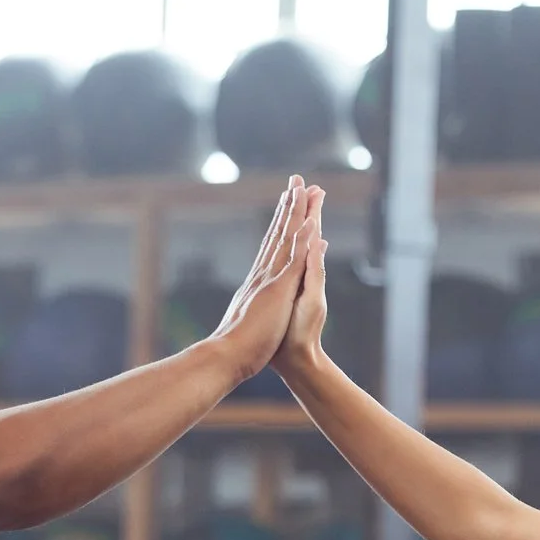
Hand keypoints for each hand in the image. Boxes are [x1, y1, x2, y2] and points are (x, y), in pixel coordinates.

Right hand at [209, 177, 325, 379]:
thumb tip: (262, 290)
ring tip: (302, 187)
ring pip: (287, 238)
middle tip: (296, 181)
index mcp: (260, 282)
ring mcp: (270, 278)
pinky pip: (294, 258)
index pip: (274, 246)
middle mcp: (263, 273)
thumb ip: (257, 305)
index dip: (282, 223)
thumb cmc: (241, 346)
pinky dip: (301, 239)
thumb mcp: (256, 319)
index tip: (288, 202)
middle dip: (289, 206)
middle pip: (280, 233)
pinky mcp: (278, 289)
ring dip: (296, 212)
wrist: (229, 358)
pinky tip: (309, 221)